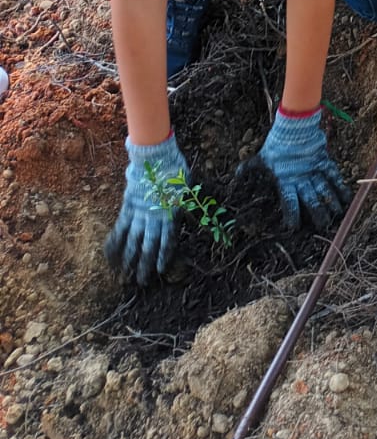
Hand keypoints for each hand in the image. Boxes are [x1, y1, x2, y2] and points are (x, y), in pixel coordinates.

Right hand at [105, 133, 187, 283]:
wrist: (155, 156)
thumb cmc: (175, 170)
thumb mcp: (188, 188)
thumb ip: (189, 204)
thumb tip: (205, 212)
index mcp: (170, 212)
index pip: (167, 239)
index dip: (163, 255)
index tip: (160, 270)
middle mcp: (153, 216)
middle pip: (148, 245)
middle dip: (144, 265)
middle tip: (140, 282)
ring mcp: (138, 213)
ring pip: (132, 241)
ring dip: (127, 260)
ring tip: (123, 277)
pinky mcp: (127, 208)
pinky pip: (119, 228)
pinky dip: (114, 243)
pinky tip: (109, 256)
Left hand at [248, 109, 350, 231]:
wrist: (294, 125)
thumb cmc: (276, 144)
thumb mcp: (259, 158)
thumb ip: (248, 170)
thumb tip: (233, 179)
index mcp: (286, 180)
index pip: (289, 202)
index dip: (292, 215)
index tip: (294, 228)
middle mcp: (302, 178)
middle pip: (311, 200)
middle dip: (318, 215)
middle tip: (323, 227)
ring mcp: (314, 170)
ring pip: (324, 190)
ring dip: (331, 203)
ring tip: (337, 216)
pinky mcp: (324, 161)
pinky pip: (334, 176)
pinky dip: (341, 186)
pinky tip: (347, 198)